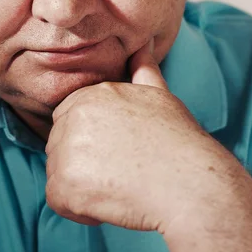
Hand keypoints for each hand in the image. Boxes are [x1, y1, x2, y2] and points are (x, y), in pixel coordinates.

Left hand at [44, 39, 213, 233]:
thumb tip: (142, 42)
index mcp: (91, 95)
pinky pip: (57, 200)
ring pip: (59, 173)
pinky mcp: (66, 184)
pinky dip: (79, 210)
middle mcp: (74, 116)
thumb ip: (143, 68)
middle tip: (122, 171)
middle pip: (60, 145)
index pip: (67, 118)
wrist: (193, 183)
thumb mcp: (160, 95)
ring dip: (83, 185)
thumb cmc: (179, 142)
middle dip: (84, 162)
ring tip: (120, 185)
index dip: (90, 141)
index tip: (118, 152)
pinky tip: (110, 203)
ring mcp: (67, 149)